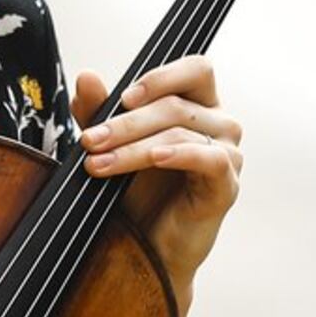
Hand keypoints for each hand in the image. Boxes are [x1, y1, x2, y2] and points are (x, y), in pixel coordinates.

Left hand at [74, 56, 240, 312]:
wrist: (145, 248)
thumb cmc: (136, 191)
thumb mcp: (111, 145)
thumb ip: (99, 111)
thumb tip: (87, 77)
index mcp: (199, 104)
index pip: (197, 68)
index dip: (162, 76)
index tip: (122, 97)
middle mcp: (220, 123)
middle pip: (176, 104)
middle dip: (125, 122)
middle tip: (89, 140)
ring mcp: (228, 154)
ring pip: (182, 131)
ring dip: (133, 146)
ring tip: (98, 163)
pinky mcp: (227, 185)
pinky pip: (210, 159)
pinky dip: (179, 154)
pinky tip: (154, 159)